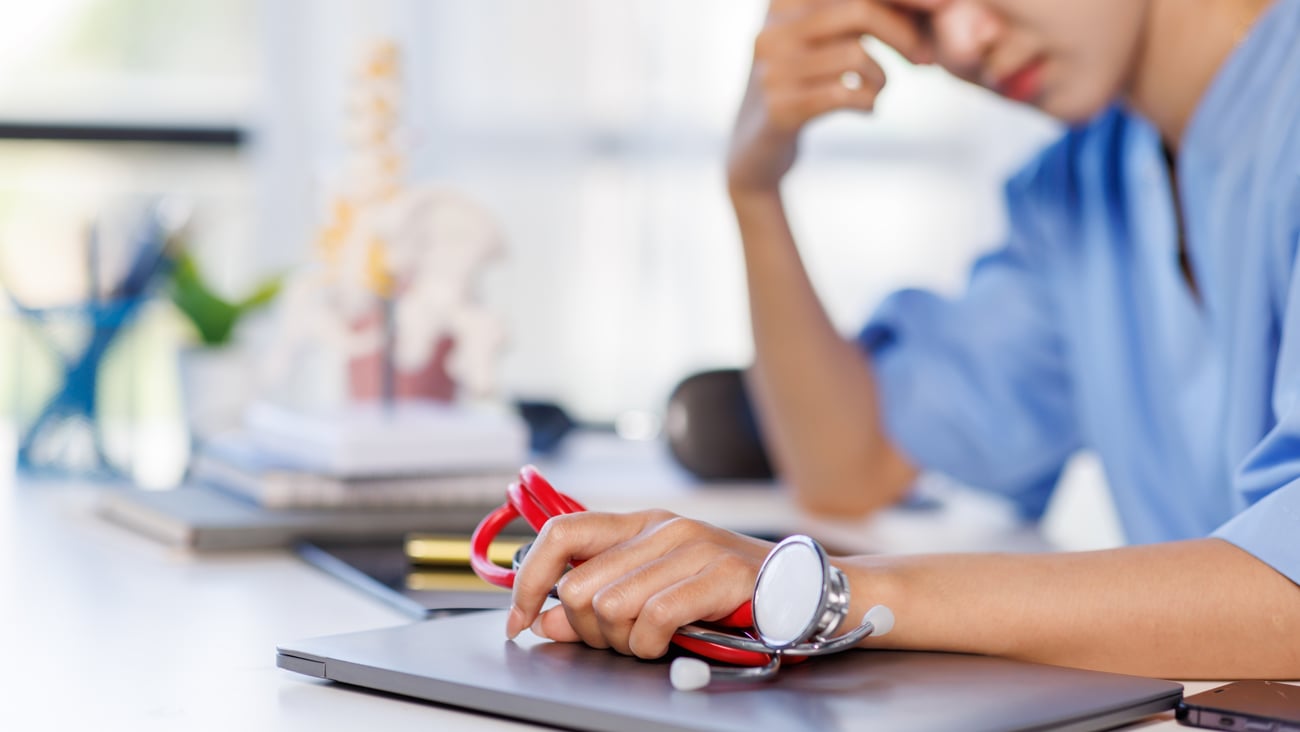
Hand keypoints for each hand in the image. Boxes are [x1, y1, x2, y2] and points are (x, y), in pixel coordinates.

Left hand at [506, 510, 774, 657]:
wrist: (803, 590)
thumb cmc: (728, 593)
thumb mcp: (657, 589)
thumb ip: (599, 599)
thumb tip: (544, 619)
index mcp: (641, 524)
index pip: (561, 533)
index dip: (529, 578)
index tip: (520, 617)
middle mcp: (662, 528)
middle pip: (578, 585)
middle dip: (586, 629)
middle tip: (614, 641)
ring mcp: (692, 547)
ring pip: (608, 605)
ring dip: (620, 641)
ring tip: (646, 642)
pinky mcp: (719, 574)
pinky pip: (653, 618)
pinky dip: (649, 644)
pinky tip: (664, 644)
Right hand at [727, 0, 943, 193]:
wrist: (755, 148)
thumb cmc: (802, 85)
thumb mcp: (818, 39)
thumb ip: (853, 15)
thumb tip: (919, 2)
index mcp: (781, 2)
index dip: (897, 6)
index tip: (924, 25)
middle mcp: (771, 30)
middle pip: (859, 10)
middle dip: (903, 35)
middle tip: (923, 59)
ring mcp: (771, 70)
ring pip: (856, 55)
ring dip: (882, 77)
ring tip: (877, 91)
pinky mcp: (779, 108)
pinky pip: (845, 94)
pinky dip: (868, 102)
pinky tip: (868, 109)